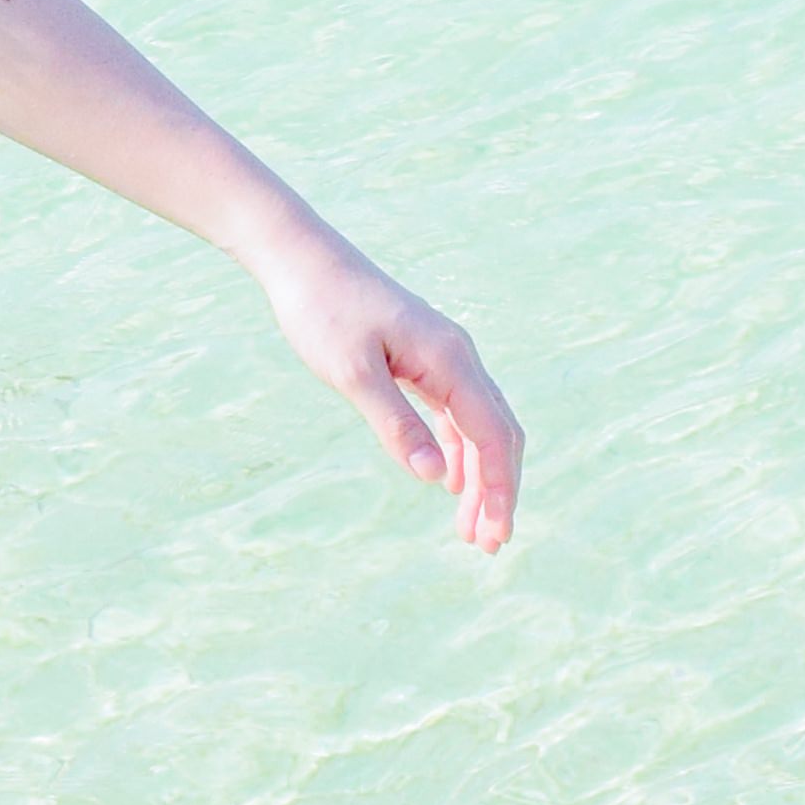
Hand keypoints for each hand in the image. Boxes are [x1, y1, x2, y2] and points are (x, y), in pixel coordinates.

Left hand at [262, 246, 521, 551]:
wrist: (304, 260)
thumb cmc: (324, 312)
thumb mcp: (353, 374)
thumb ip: (396, 424)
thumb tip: (434, 479)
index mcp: (450, 361)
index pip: (493, 435)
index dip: (500, 487)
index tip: (496, 533)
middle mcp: (459, 358)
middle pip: (499, 434)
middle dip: (499, 490)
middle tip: (489, 544)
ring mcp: (445, 359)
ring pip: (480, 427)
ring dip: (480, 478)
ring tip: (472, 528)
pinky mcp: (426, 362)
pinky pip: (457, 415)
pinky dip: (460, 454)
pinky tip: (450, 485)